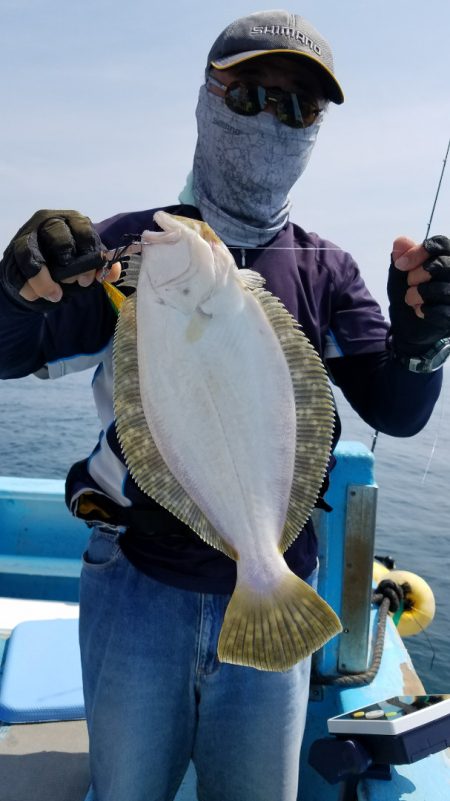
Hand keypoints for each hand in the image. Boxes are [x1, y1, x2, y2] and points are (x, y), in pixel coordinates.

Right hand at [0, 210, 119, 310]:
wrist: (38, 274)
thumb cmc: (68, 264)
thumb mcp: (87, 264)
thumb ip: (101, 267)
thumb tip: (113, 272)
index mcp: (72, 220)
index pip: (84, 228)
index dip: (91, 252)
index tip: (94, 277)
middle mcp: (49, 221)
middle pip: (58, 237)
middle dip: (70, 265)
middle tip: (77, 284)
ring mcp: (28, 235)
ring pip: (32, 253)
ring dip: (45, 280)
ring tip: (56, 296)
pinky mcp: (13, 252)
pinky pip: (18, 269)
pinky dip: (29, 286)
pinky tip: (38, 296)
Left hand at [388, 234, 449, 356]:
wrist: (407, 326)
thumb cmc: (408, 294)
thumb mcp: (400, 274)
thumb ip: (401, 257)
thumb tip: (399, 241)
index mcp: (446, 257)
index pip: (441, 243)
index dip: (419, 251)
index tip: (400, 265)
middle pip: (443, 264)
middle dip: (418, 274)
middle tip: (409, 283)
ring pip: (443, 288)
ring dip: (419, 294)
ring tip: (410, 298)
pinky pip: (443, 310)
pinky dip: (425, 310)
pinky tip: (419, 311)